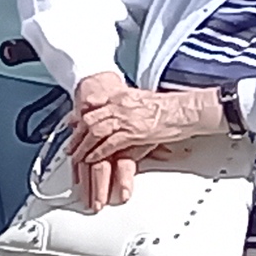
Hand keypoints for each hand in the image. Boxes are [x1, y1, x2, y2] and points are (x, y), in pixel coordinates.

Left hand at [62, 71, 226, 207]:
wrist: (185, 110)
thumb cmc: (167, 107)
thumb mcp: (139, 99)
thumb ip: (120, 104)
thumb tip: (107, 112)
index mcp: (120, 96)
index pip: (92, 108)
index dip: (79, 121)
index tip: (72, 129)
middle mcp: (119, 105)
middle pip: (89, 121)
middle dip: (77, 136)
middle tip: (70, 148)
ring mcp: (126, 119)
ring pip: (95, 132)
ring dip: (84, 147)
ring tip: (77, 157)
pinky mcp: (134, 133)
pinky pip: (109, 144)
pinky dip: (98, 152)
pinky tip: (92, 159)